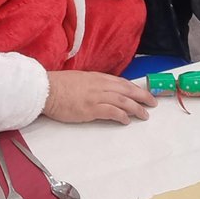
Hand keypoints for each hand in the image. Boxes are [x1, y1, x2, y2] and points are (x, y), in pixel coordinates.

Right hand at [43, 71, 157, 124]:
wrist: (46, 89)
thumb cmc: (59, 85)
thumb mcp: (80, 79)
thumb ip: (93, 84)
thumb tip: (103, 91)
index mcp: (98, 77)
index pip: (122, 82)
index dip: (135, 88)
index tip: (143, 93)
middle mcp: (100, 85)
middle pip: (127, 90)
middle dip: (142, 97)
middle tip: (153, 103)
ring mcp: (96, 97)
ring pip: (123, 101)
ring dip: (136, 108)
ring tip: (144, 115)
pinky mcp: (91, 109)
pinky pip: (112, 112)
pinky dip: (121, 116)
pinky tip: (127, 121)